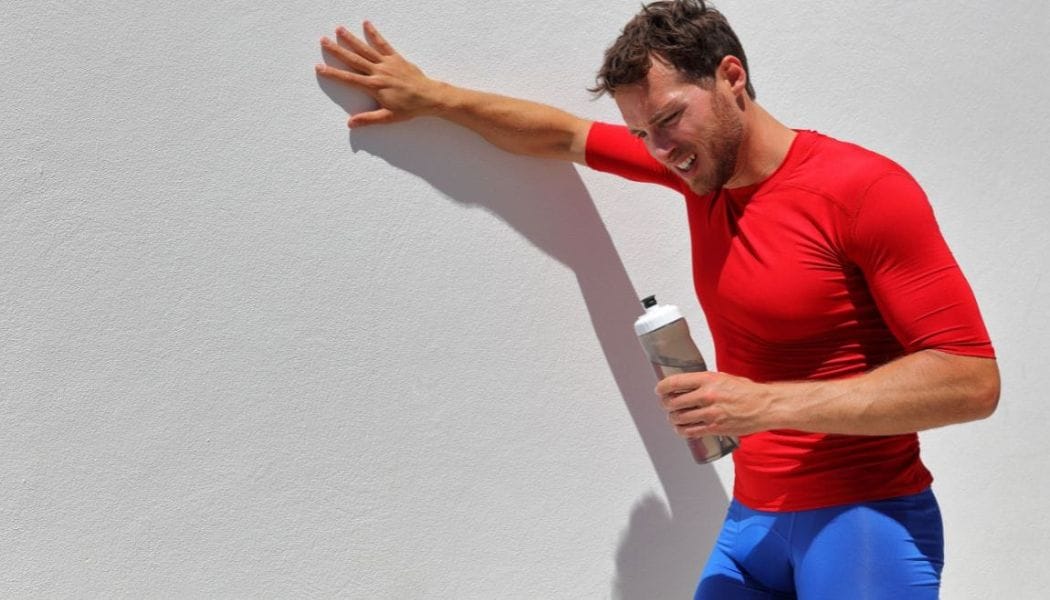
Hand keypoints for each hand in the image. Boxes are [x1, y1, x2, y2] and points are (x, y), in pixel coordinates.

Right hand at [315, 21, 444, 126]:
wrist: (429, 97)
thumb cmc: (409, 108)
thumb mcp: (388, 117)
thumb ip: (368, 119)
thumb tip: (350, 123)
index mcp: (375, 86)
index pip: (349, 79)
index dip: (333, 73)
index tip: (319, 67)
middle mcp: (379, 72)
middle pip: (353, 59)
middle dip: (337, 50)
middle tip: (324, 41)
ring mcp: (387, 63)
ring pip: (365, 49)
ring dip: (351, 39)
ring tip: (339, 29)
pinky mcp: (396, 58)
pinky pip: (383, 44)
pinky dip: (374, 34)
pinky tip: (366, 24)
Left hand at [656, 371, 773, 437]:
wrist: (765, 406)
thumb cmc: (747, 391)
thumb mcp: (723, 378)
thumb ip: (704, 382)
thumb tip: (686, 384)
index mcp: (707, 380)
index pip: (675, 383)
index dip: (662, 388)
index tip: (659, 390)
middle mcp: (706, 396)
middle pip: (673, 402)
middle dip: (666, 405)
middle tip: (667, 405)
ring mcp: (710, 413)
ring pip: (678, 418)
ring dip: (673, 418)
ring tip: (675, 417)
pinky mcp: (714, 428)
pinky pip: (690, 431)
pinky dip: (682, 430)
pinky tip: (682, 428)